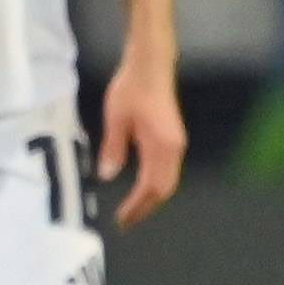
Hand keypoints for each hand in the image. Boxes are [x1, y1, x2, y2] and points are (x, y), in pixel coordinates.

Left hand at [97, 52, 186, 229]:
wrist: (151, 64)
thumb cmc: (132, 88)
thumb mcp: (116, 119)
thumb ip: (113, 148)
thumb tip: (108, 175)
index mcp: (161, 146)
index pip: (150, 186)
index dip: (136, 205)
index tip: (122, 219)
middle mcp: (174, 149)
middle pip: (164, 188)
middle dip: (146, 207)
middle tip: (126, 220)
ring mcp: (176, 143)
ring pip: (168, 180)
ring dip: (152, 197)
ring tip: (132, 208)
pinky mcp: (173, 138)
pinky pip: (168, 170)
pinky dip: (155, 184)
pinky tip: (142, 187)